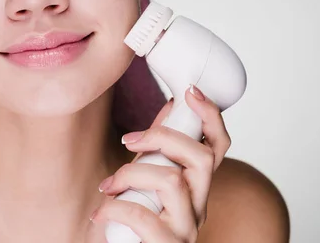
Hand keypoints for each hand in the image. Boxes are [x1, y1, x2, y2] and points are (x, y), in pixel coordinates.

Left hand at [90, 85, 230, 241]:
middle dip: (162, 137)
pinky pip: (144, 216)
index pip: (218, 146)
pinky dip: (115, 208)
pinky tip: (101, 212)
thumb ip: (158, 151)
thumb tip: (170, 107)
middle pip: (202, 157)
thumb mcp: (147, 179)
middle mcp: (200, 205)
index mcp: (197, 185)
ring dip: (131, 174)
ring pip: (172, 180)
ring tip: (108, 185)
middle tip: (128, 140)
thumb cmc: (136, 221)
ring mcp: (187, 227)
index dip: (210, 116)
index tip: (190, 91)